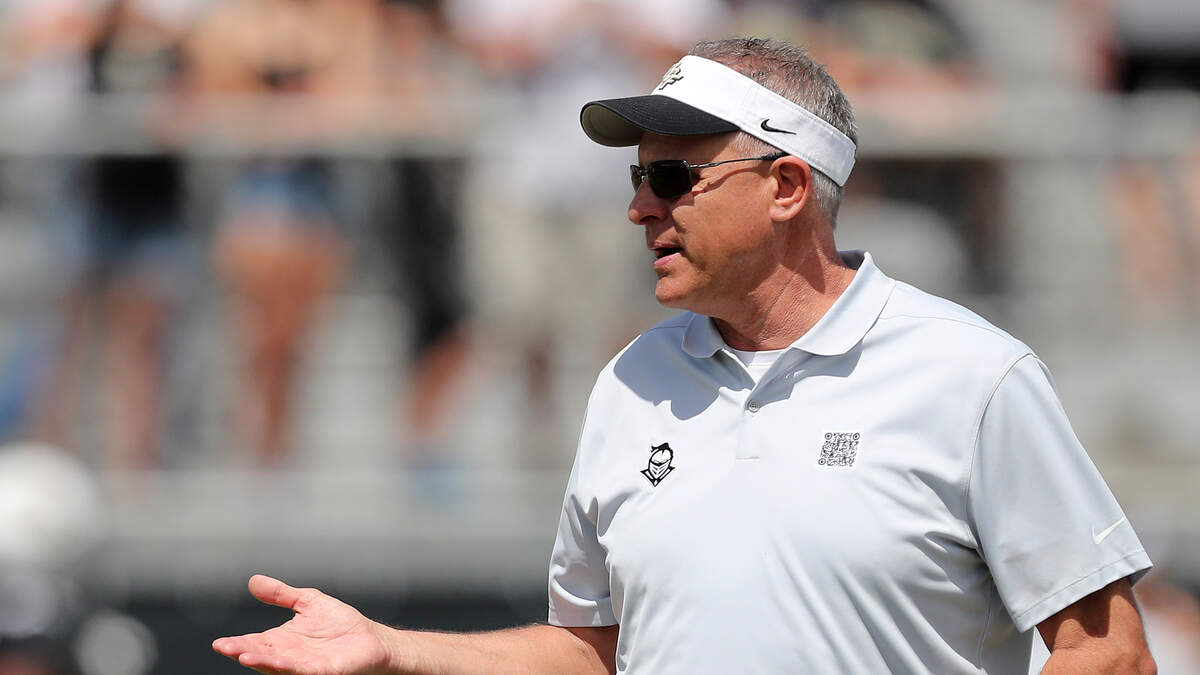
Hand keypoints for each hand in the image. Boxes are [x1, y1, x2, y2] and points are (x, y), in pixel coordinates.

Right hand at [212, 575, 395, 673]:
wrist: (370, 639)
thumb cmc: (341, 624)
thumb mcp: (307, 601)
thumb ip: (280, 594)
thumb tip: (253, 581)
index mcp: (282, 641)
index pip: (255, 643)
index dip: (237, 643)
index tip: (219, 643)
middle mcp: (289, 656)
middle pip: (261, 655)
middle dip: (242, 651)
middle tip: (225, 647)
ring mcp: (304, 666)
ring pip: (277, 665)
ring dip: (261, 661)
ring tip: (244, 654)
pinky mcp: (322, 671)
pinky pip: (302, 670)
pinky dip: (288, 666)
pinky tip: (277, 660)